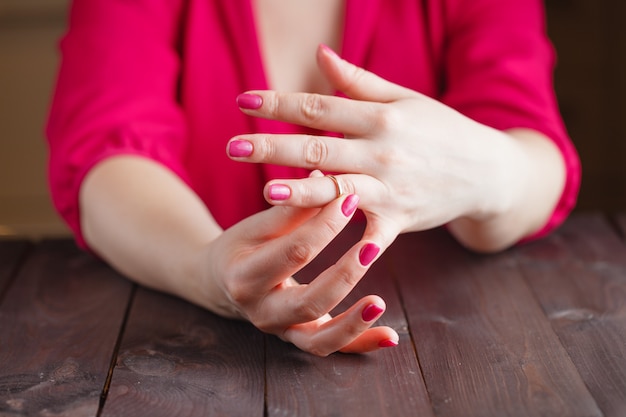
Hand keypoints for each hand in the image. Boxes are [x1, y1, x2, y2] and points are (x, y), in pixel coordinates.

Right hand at [198, 181, 397, 355]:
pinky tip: (391, 336)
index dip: (325, 226)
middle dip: (343, 274)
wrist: (221, 281)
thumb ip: (292, 209)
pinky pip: (332, 348)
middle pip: (307, 301)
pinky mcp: (298, 339)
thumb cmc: (243, 245)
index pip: (293, 252)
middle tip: (371, 247)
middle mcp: (261, 312)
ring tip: (379, 302)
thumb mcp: (258, 226)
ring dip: (353, 323)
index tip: (351, 199)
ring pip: (318, 340)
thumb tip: (327, 179)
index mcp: (244, 276)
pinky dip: (361, 343)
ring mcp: (280, 331)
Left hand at [227, 45, 521, 251]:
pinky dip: (348, 243)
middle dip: (274, 147)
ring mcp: (391, 189)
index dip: (280, 103)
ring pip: (339, 191)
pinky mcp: (399, 221)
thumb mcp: (405, 99)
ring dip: (302, 193)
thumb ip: (358, 82)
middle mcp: (383, 152)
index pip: (320, 106)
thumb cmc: (440, 131)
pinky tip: (319, 248)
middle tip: (233, 147)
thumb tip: (319, 55)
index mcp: (381, 117)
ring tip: (266, 192)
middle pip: (319, 147)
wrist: (486, 171)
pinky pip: (369, 234)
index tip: (243, 100)